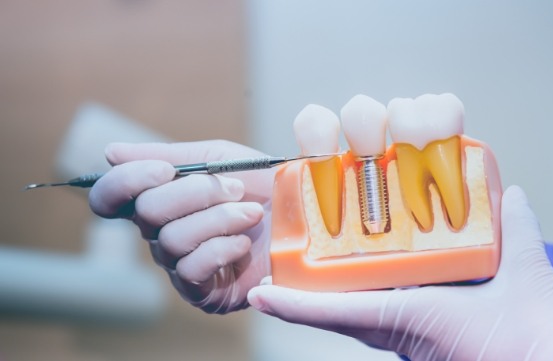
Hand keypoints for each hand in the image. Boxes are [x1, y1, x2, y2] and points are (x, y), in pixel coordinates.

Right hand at [89, 140, 273, 313]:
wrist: (305, 216)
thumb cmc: (263, 186)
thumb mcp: (219, 157)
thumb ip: (169, 154)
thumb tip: (110, 153)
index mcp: (161, 200)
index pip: (110, 198)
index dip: (127, 181)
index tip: (166, 170)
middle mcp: (162, 235)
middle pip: (145, 213)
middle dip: (195, 193)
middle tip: (236, 188)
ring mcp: (180, 265)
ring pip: (172, 239)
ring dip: (218, 219)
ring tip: (250, 214)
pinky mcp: (202, 292)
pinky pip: (191, 268)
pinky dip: (222, 248)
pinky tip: (245, 244)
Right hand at [247, 186, 552, 360]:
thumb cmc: (539, 325)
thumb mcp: (520, 260)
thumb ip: (513, 224)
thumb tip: (511, 190)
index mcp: (425, 294)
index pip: (377, 276)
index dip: (350, 258)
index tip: (327, 233)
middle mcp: (404, 311)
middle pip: (346, 291)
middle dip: (313, 274)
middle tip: (285, 249)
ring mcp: (393, 320)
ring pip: (331, 305)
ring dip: (294, 293)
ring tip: (265, 274)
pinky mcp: (391, 324)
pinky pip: (336, 315)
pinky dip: (299, 308)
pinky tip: (266, 296)